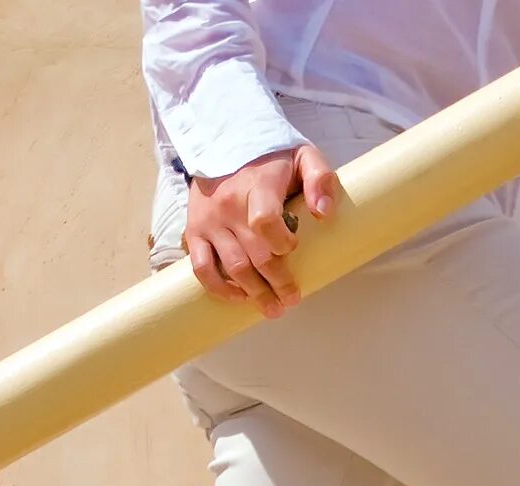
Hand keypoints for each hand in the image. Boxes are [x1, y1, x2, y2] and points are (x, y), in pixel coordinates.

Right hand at [185, 144, 341, 316]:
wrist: (223, 143)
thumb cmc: (272, 158)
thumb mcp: (303, 156)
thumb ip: (319, 179)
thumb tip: (324, 212)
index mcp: (257, 185)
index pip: (265, 220)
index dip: (281, 242)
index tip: (293, 249)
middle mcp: (229, 205)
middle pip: (254, 254)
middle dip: (276, 282)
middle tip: (292, 299)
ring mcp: (210, 221)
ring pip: (231, 267)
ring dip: (254, 293)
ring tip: (273, 308)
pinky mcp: (195, 231)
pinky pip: (201, 267)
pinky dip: (219, 287)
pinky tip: (239, 297)